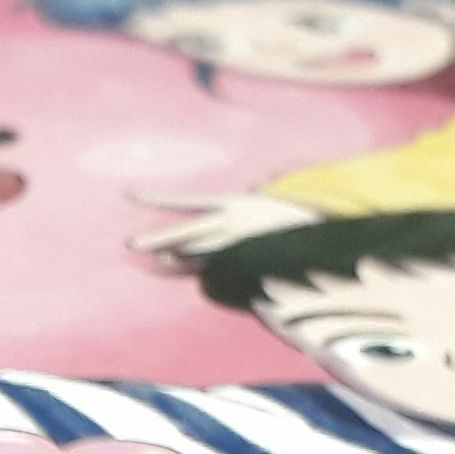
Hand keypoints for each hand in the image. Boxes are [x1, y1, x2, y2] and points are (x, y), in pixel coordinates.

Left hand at [126, 189, 322, 257]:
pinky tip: (179, 271)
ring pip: (200, 252)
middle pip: (187, 231)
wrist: (323, 236)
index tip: (130, 195)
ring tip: (156, 263)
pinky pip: (217, 268)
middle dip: (159, 237)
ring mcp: (238, 244)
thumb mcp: (278, 196)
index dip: (157, 198)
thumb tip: (263, 182)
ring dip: (177, 259)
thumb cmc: (300, 215)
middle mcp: (231, 223)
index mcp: (233, 203)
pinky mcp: (246, 261)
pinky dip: (198, 270)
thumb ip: (266, 190)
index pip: (186, 201)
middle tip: (130, 243)